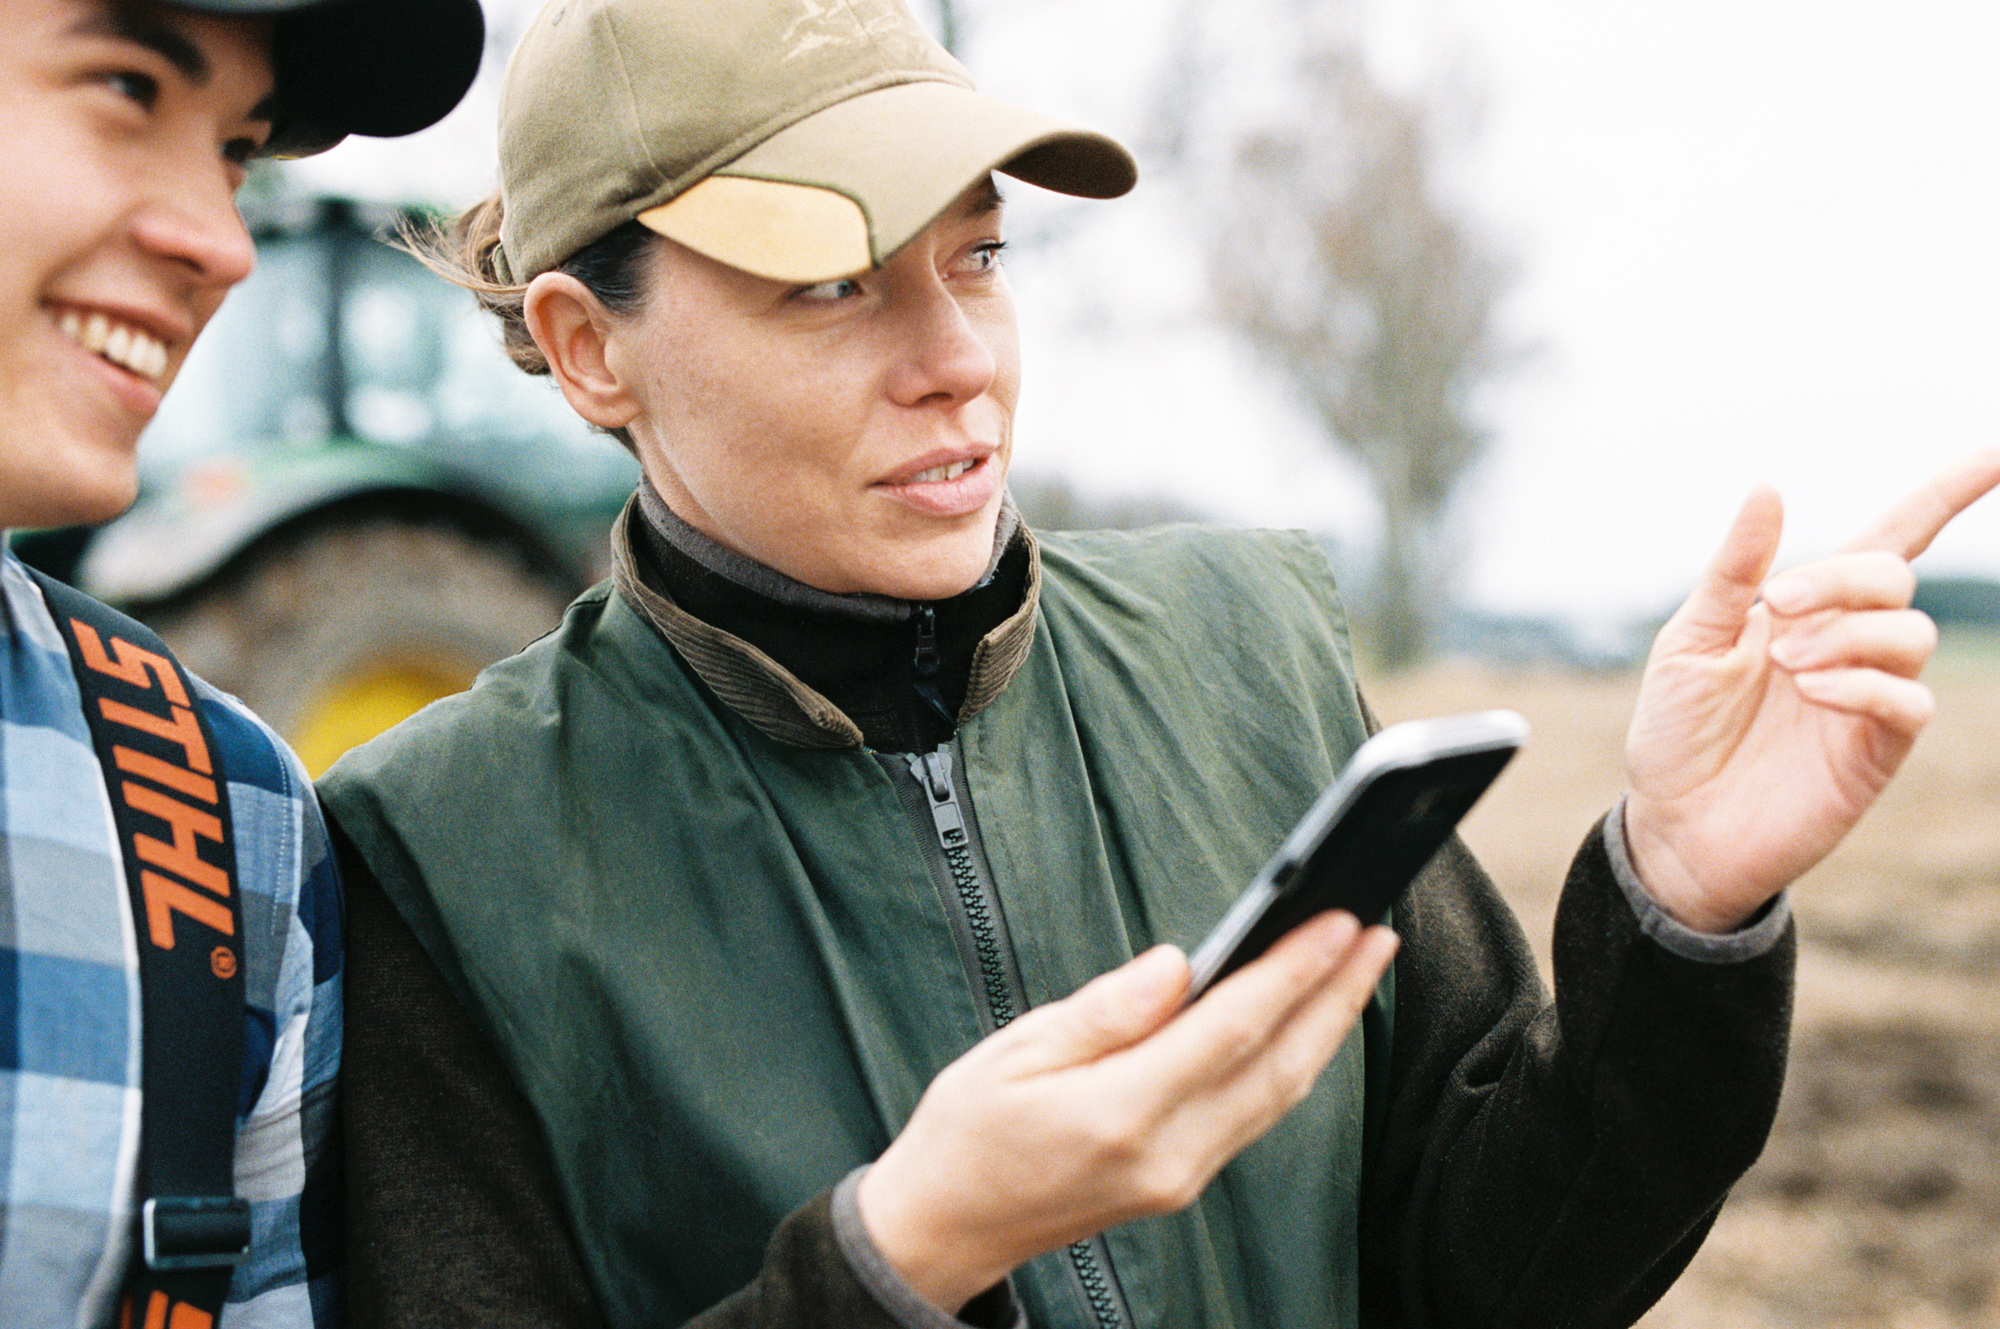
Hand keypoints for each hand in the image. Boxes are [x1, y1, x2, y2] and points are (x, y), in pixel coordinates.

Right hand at [855, 911, 1398, 1312]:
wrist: (946, 1228)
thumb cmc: (967, 1133)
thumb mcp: (1014, 1052)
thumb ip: (1105, 1010)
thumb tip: (1177, 965)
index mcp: (1118, 1113)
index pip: (1230, 1030)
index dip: (1291, 972)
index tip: (1337, 923)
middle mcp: (1165, 1154)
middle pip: (1277, 1067)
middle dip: (1335, 996)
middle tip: (1378, 934)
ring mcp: (1180, 1176)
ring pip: (1278, 1096)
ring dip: (1326, 1030)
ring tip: (1357, 968)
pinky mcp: (1182, 1183)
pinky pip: (1256, 1117)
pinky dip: (1292, 1065)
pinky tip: (1305, 1025)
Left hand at [1623, 449, 1999, 932]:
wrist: (1673, 823)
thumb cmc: (1677, 731)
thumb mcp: (1690, 640)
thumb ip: (1735, 571)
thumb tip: (1769, 489)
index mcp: (1806, 607)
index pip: (1892, 536)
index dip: (1946, 494)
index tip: (1996, 455)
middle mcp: (1847, 643)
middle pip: (1894, 577)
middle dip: (1842, 579)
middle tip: (1777, 608)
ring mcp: (1867, 696)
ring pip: (1911, 635)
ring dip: (1848, 635)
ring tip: (1785, 666)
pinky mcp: (1876, 751)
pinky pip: (1908, 703)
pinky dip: (1864, 685)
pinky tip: (1811, 691)